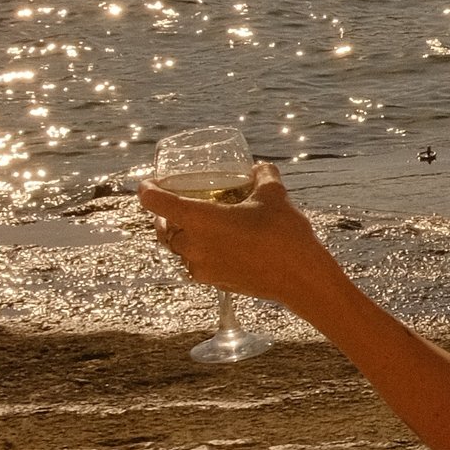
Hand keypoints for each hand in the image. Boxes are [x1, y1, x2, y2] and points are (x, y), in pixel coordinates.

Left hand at [136, 161, 337, 314]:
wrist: (301, 278)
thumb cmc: (284, 234)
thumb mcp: (274, 195)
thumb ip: (263, 176)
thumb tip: (259, 167)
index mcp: (198, 219)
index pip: (155, 202)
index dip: (148, 189)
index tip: (149, 183)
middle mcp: (192, 245)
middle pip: (163, 228)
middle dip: (166, 214)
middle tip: (177, 201)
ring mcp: (201, 267)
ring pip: (178, 248)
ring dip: (183, 234)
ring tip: (199, 223)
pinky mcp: (214, 281)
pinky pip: (195, 263)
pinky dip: (199, 252)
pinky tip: (219, 244)